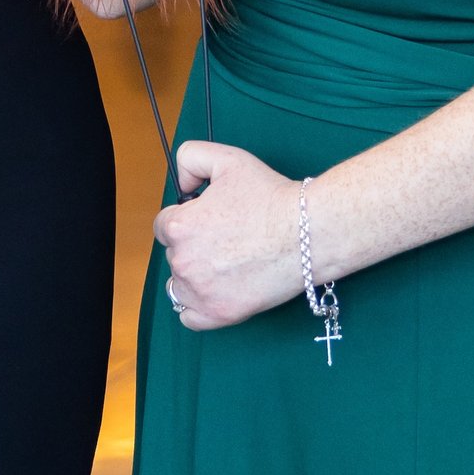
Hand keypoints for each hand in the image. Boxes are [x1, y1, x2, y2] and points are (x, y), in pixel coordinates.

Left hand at [153, 140, 308, 331]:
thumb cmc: (271, 197)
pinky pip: (189, 316)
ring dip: (195, 275)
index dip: (188, 220)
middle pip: (175, 254)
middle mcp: (182, 261)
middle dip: (195, 246)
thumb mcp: (227, 159)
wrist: (309, 232)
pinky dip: (198, 306)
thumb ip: (190, 158)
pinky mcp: (219, 314)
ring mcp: (200, 291)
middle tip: (228, 239)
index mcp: (178, 227)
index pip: (164, 226)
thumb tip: (180, 184)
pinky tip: (216, 290)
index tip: (211, 221)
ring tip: (227, 263)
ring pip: (180, 284)